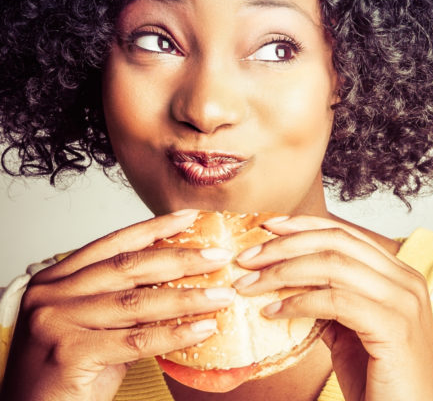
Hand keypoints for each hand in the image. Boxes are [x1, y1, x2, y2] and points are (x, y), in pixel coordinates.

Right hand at [0, 210, 235, 400]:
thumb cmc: (67, 374)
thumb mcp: (96, 327)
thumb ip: (126, 304)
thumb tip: (182, 284)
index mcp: (55, 280)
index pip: (113, 245)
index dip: (154, 229)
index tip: (190, 217)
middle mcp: (51, 295)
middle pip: (129, 268)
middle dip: (181, 259)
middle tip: (220, 256)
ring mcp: (57, 322)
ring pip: (137, 303)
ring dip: (188, 298)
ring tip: (222, 295)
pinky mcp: (70, 352)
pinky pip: (137, 339)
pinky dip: (176, 334)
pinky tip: (204, 328)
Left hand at [234, 215, 432, 400]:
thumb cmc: (380, 381)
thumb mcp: (352, 333)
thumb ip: (331, 303)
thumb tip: (291, 284)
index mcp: (400, 275)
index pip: (347, 234)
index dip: (303, 225)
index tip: (266, 227)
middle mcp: (407, 281)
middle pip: (338, 242)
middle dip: (286, 245)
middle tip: (246, 257)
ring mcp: (404, 302)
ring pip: (334, 265)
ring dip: (283, 272)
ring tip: (249, 284)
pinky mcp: (395, 327)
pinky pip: (336, 302)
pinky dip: (298, 303)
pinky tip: (272, 312)